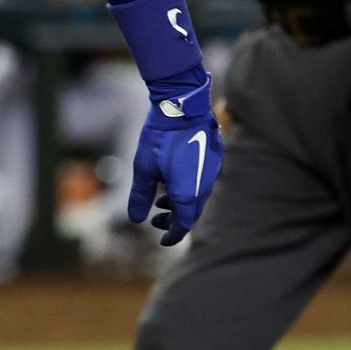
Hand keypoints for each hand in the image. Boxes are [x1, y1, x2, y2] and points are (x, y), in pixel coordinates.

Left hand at [128, 78, 224, 245]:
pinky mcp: (214, 161)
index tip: (162, 241)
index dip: (173, 235)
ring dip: (180, 204)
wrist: (182, 108)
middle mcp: (204, 187)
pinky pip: (202, 184)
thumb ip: (140, 196)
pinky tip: (172, 182)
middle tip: (157, 220)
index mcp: (188, 194)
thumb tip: (136, 219)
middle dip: (174, 220)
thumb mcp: (143, 168)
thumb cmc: (160, 138)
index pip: (183, 224)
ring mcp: (212, 174)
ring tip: (160, 201)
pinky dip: (188, 190)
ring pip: (197, 198)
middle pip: (191, 213)